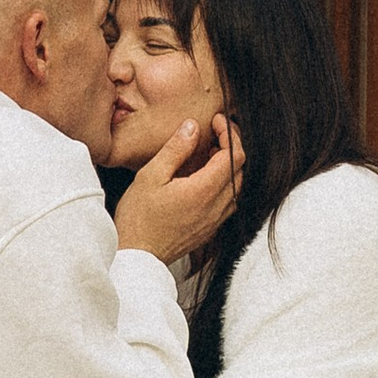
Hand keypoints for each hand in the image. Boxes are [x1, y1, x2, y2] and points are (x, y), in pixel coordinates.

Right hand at [114, 113, 241, 263]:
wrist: (137, 257)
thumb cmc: (139, 218)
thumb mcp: (151, 176)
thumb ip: (175, 149)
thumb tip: (193, 127)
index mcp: (204, 191)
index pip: (234, 155)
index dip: (229, 133)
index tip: (217, 121)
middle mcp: (216, 207)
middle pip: (240, 169)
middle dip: (232, 146)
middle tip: (216, 132)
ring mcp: (215, 220)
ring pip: (237, 186)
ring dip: (229, 166)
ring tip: (210, 152)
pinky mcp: (210, 229)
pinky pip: (228, 201)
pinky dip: (224, 183)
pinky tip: (206, 178)